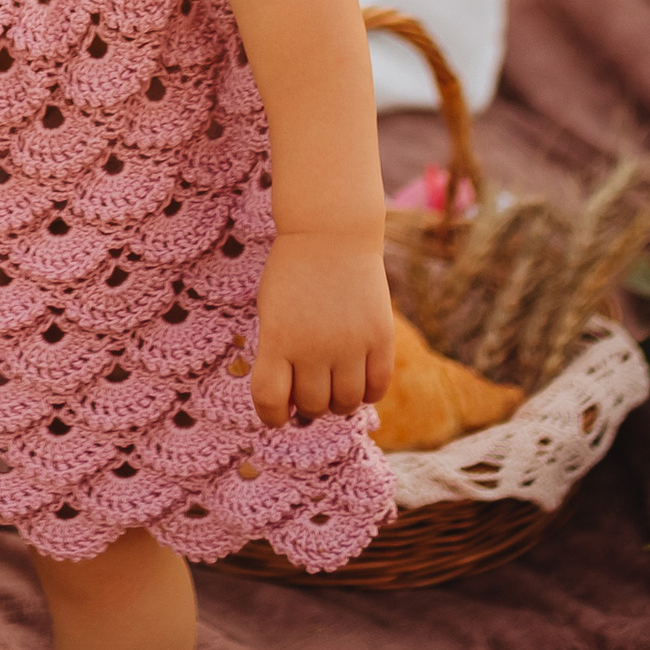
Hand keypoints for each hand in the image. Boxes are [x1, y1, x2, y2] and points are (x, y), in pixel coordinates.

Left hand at [248, 230, 396, 428]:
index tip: (276, 414)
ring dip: (337, 401)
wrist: (330, 233)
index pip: (270, 401)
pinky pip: (377, 388)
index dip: (271, 416)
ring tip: (333, 383)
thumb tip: (290, 402)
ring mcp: (350, 344)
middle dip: (307, 404)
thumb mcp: (271, 311)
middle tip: (308, 387)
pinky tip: (358, 377)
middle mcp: (314, 347)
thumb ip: (277, 354)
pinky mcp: (380, 338)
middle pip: (312, 406)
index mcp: (278, 339)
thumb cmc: (292, 274)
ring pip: (346, 404)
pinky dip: (367, 392)